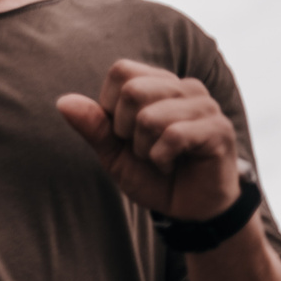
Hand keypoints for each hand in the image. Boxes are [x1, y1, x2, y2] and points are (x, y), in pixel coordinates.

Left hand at [58, 59, 243, 223]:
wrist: (189, 208)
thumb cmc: (154, 176)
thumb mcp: (115, 154)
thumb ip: (94, 126)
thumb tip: (63, 101)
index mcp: (159, 85)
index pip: (120, 72)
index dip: (110, 108)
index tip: (125, 135)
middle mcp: (184, 87)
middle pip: (133, 91)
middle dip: (125, 131)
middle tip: (143, 149)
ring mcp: (204, 105)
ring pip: (151, 117)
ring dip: (145, 150)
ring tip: (160, 159)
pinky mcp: (218, 129)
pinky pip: (174, 136)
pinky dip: (161, 160)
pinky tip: (172, 166)